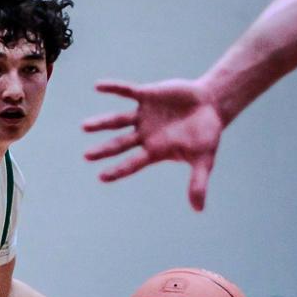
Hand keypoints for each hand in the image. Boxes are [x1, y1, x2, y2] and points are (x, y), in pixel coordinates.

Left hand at [83, 79, 223, 209]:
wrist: (211, 105)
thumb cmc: (207, 135)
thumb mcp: (203, 160)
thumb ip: (198, 183)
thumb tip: (198, 210)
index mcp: (155, 151)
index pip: (132, 163)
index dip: (118, 170)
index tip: (101, 177)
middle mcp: (144, 134)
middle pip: (119, 144)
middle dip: (104, 150)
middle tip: (86, 156)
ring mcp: (144, 115)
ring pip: (118, 120)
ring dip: (102, 123)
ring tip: (84, 127)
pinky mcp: (147, 95)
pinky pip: (127, 91)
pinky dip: (114, 88)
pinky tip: (98, 86)